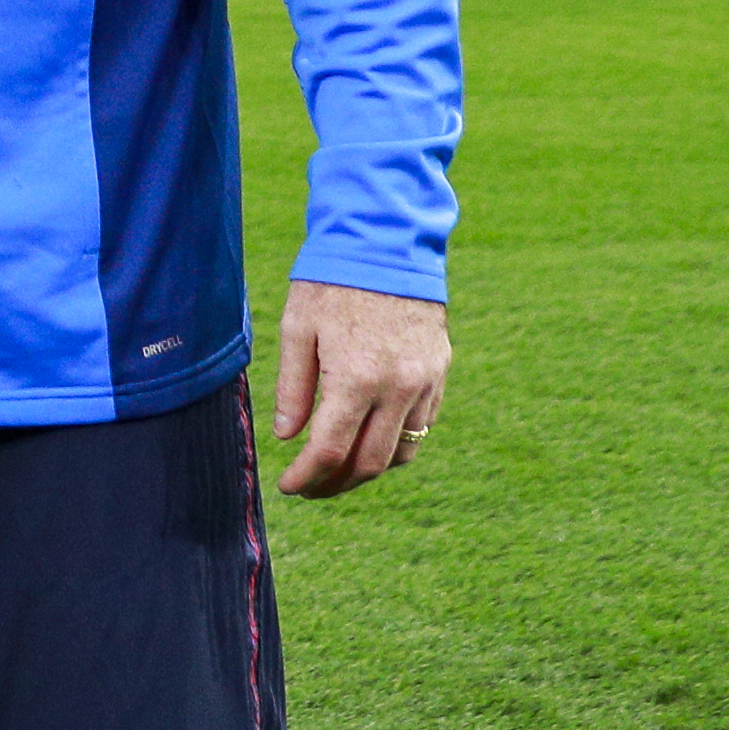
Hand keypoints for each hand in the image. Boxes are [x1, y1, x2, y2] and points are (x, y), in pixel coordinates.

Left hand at [270, 280, 446, 498]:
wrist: (388, 242)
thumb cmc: (333, 282)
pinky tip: (370, 437)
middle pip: (370, 463)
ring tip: (339, 468)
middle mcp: (398, 387)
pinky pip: (423, 425)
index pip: (331, 451)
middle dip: (336, 484)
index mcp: (357, 378)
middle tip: (311, 488)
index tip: (288, 487)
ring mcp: (425, 381)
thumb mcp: (297, 329)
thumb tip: (288, 437)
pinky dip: (396, 442)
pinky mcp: (440, 371)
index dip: (307, 478)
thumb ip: (292, 389)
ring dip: (369, 469)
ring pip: (402, 452)